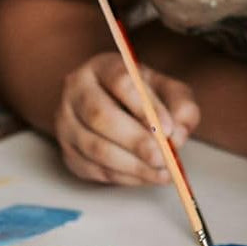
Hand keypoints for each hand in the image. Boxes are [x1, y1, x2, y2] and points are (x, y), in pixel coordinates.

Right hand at [55, 52, 200, 185]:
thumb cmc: (143, 98)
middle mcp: (75, 90)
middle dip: (135, 141)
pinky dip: (123, 177)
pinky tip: (145, 176)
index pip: (119, 82)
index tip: (168, 129)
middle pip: (99, 115)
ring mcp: (65, 121)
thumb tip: (177, 134)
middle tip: (163, 158)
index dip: (144, 107)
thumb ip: (181, 106)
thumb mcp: (168, 91)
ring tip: (161, 173)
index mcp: (101, 67)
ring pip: (94, 147)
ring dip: (131, 165)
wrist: (112, 107)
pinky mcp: (67, 150)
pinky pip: (93, 168)